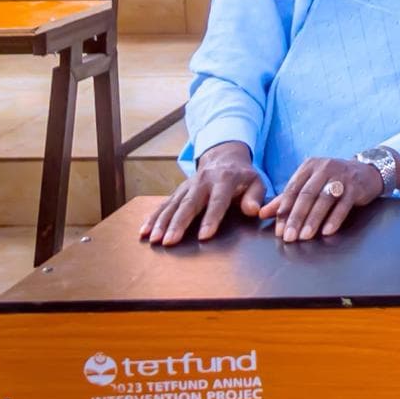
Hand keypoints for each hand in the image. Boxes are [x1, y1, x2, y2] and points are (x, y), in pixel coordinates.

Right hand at [139, 141, 265, 245]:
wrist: (224, 157)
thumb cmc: (242, 176)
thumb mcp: (256, 181)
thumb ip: (255, 196)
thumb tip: (253, 211)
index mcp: (224, 180)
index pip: (217, 201)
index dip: (211, 219)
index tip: (204, 236)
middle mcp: (202, 182)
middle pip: (189, 204)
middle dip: (178, 223)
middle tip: (169, 242)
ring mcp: (187, 186)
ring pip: (173, 205)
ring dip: (161, 222)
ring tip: (154, 240)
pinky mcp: (178, 191)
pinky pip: (163, 204)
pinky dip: (152, 218)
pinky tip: (143, 231)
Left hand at [258, 154, 387, 242]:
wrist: (366, 172)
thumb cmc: (332, 181)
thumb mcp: (309, 185)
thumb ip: (286, 199)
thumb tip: (261, 214)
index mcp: (309, 166)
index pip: (292, 190)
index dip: (284, 211)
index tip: (278, 231)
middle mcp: (324, 168)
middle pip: (306, 195)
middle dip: (296, 218)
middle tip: (289, 238)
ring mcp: (341, 176)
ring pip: (324, 200)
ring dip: (313, 220)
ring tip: (305, 237)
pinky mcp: (356, 186)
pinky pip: (343, 204)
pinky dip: (334, 219)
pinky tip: (327, 232)